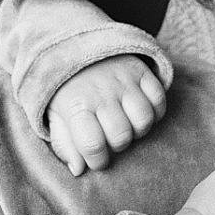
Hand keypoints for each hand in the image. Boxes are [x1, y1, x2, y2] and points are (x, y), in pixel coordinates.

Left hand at [45, 54, 166, 174]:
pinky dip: (155, 111)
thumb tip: (78, 170)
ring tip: (127, 126)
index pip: (92, 145)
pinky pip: (159, 99)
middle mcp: (101, 93)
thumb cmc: (65, 90)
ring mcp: (123, 81)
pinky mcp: (141, 71)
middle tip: (109, 138)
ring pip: (144, 119)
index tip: (96, 159)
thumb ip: (64, 144)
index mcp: (75, 106)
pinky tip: (140, 112)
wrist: (75, 45)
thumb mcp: (55, 116)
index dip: (98, 161)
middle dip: (117, 145)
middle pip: (121, 135)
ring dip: (138, 130)